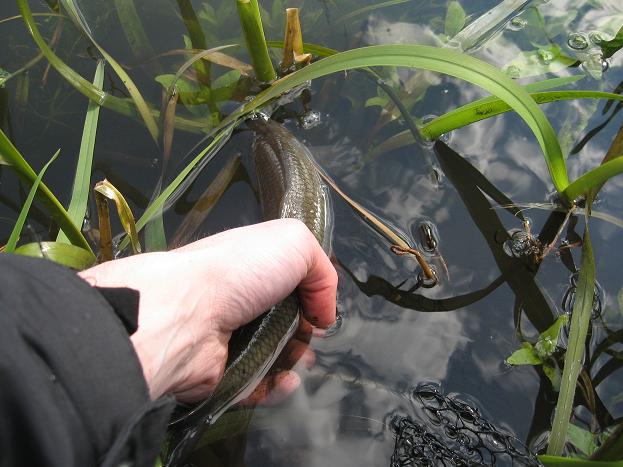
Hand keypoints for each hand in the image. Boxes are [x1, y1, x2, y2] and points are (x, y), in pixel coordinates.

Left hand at [78, 219, 336, 401]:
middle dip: (305, 332)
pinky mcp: (220, 373)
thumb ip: (322, 271)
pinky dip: (274, 385)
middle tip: (309, 336)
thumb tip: (323, 313)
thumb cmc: (241, 270)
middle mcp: (240, 300)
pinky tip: (286, 380)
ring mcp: (229, 338)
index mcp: (253, 267)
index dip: (311, 296)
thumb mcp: (294, 242)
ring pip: (274, 356)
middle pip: (285, 322)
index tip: (320, 309)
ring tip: (302, 360)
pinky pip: (257, 385)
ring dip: (294, 360)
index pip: (289, 282)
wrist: (184, 312)